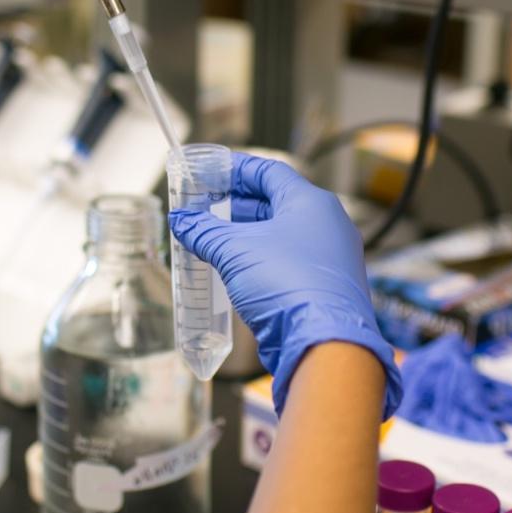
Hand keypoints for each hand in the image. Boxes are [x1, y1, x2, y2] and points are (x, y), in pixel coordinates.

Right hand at [169, 153, 401, 418]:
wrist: (325, 343)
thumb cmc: (288, 285)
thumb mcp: (235, 252)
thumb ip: (205, 232)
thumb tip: (181, 221)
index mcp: (311, 202)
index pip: (270, 172)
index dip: (237, 170)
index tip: (211, 171)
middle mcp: (328, 225)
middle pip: (276, 203)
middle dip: (236, 206)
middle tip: (205, 208)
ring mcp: (330, 257)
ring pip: (282, 236)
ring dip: (246, 236)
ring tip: (213, 240)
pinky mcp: (325, 287)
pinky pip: (290, 262)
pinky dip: (261, 259)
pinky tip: (237, 270)